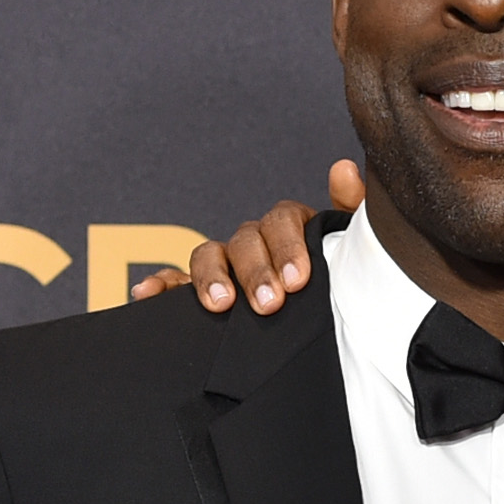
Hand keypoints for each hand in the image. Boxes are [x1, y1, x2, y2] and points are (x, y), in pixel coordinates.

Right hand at [130, 160, 363, 313]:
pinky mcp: (201, 291)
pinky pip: (174, 282)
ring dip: (211, 277)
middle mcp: (255, 242)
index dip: (288, 247)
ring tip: (221, 304)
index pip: (282, 222)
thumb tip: (342, 169)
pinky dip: (160, 285)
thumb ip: (352, 214)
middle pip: (245, 241)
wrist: (332, 334)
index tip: (298, 281)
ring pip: (208, 256)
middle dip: (255, 272)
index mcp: (290, 229)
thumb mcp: (356, 252)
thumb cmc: (340, 284)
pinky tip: (148, 293)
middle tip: (269, 303)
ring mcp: (225, 266)